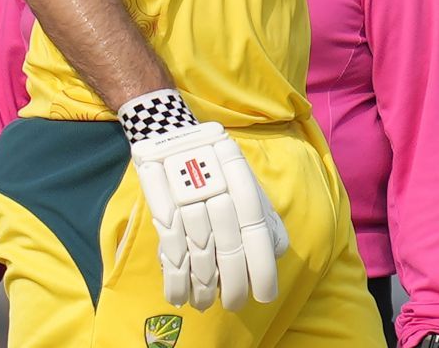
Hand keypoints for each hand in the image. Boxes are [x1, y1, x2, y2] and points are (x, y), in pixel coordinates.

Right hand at [129, 106, 288, 310]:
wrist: (170, 133)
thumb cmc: (216, 164)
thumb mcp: (245, 178)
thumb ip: (262, 212)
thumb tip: (277, 250)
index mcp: (241, 182)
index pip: (256, 231)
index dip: (261, 267)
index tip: (264, 295)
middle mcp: (217, 189)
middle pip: (228, 247)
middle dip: (233, 284)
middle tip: (235, 304)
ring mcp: (187, 196)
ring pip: (199, 252)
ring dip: (203, 286)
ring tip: (205, 304)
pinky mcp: (161, 204)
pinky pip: (170, 248)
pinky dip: (175, 277)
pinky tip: (179, 295)